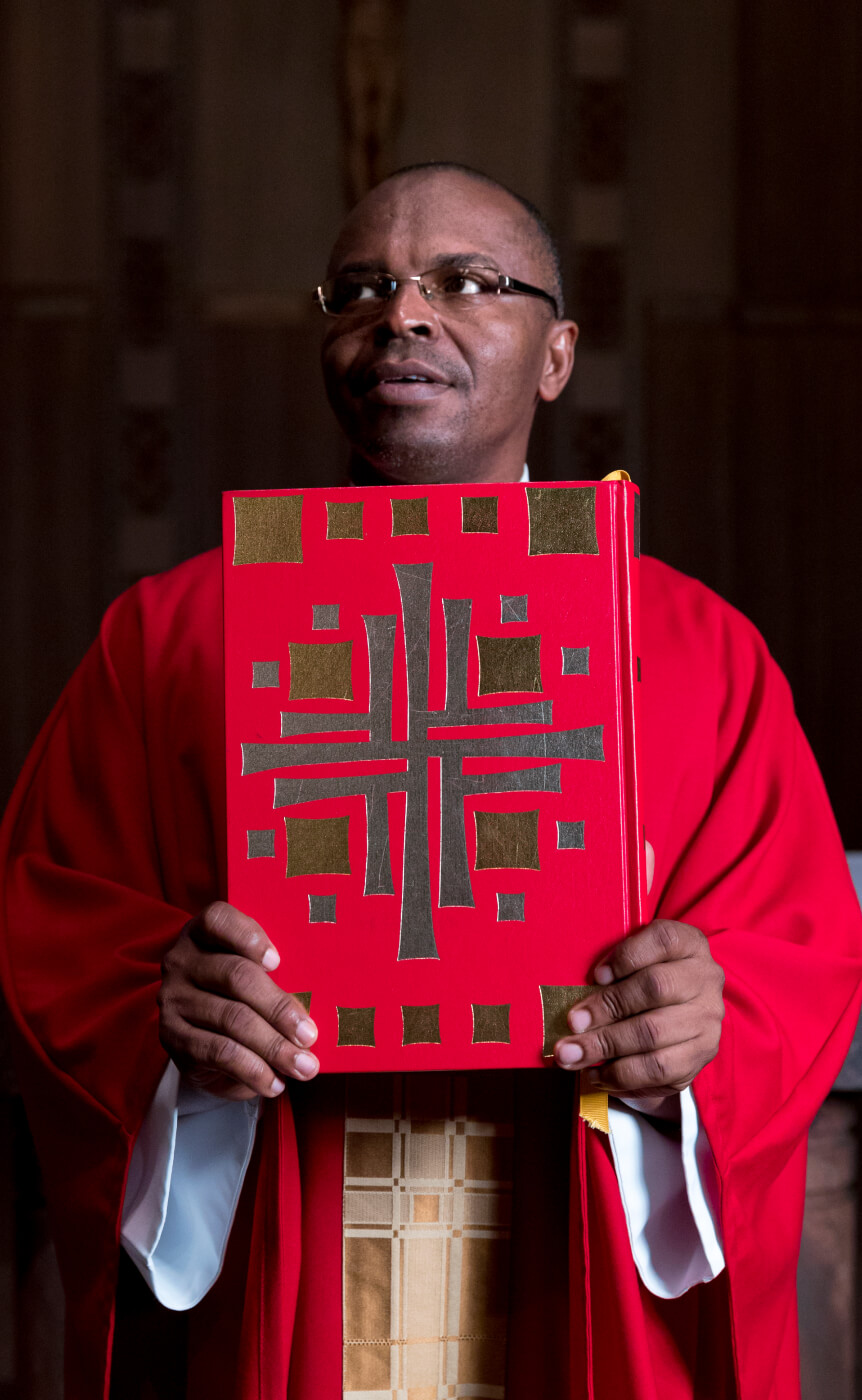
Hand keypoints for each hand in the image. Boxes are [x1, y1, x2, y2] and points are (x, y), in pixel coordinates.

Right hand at [158, 901, 318, 1099]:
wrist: (201, 1036)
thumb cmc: (240, 995)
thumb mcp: (254, 976)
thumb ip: (277, 974)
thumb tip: (323, 996)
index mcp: (204, 932)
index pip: (219, 919)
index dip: (248, 936)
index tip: (278, 960)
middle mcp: (183, 961)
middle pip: (235, 976)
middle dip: (279, 1007)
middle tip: (310, 1034)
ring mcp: (175, 999)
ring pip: (231, 1019)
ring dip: (274, 1047)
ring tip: (304, 1066)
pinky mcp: (173, 1037)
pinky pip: (219, 1053)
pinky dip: (253, 1070)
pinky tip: (275, 1082)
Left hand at [554, 843, 723, 1109]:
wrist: (689, 1013)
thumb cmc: (647, 968)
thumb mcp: (640, 935)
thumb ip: (634, 891)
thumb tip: (635, 835)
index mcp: (690, 942)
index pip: (665, 939)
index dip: (627, 956)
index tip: (593, 972)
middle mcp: (706, 980)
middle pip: (654, 993)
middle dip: (605, 1010)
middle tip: (567, 1021)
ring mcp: (707, 1023)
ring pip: (654, 1039)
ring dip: (605, 1048)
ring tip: (567, 1054)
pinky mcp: (699, 1060)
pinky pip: (661, 1073)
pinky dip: (623, 1076)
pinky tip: (595, 1073)